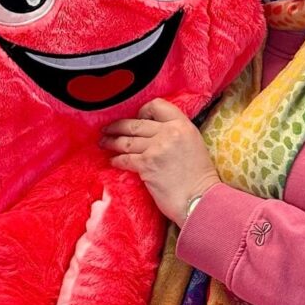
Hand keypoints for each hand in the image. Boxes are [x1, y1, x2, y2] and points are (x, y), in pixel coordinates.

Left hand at [101, 98, 220, 225]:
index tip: (137, 118)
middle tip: (107, 129)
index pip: (157, 106)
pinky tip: (112, 160)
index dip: (144, 111)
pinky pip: (125, 159)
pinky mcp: (146, 165)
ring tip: (103, 142)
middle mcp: (169, 133)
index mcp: (183, 125)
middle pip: (136, 123)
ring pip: (127, 140)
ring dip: (112, 142)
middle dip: (118, 126)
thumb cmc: (200, 177)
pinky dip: (116, 160)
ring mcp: (156, 148)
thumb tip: (155, 132)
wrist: (200, 199)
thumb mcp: (194, 144)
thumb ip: (176, 134)